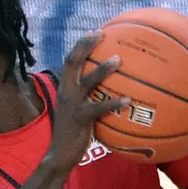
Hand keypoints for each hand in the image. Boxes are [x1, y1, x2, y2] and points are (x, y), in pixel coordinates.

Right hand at [47, 31, 129, 171]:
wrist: (60, 155)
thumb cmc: (72, 135)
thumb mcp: (77, 112)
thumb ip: (88, 100)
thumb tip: (108, 92)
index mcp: (65, 89)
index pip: (70, 61)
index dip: (81, 45)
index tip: (94, 33)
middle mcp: (66, 93)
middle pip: (73, 62)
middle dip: (85, 45)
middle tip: (101, 34)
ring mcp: (73, 105)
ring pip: (87, 81)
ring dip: (102, 69)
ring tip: (118, 59)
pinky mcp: (81, 119)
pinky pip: (99, 108)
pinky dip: (113, 103)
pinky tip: (128, 100)